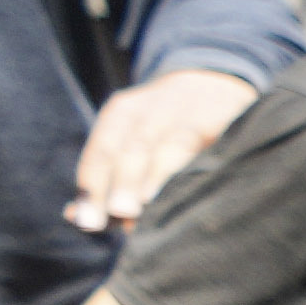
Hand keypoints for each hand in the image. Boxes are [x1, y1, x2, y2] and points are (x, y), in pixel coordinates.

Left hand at [70, 64, 262, 231]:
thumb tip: (76, 217)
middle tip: (120, 212)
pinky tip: (201, 191)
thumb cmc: (164, 129)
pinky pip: (216, 145)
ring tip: (152, 202)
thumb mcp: (129, 141)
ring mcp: (194, 112)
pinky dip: (206, 168)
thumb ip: (105, 180)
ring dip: (162, 175)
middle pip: (134, 146)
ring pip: (174, 144)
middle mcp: (154, 107)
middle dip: (125, 181)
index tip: (89, 222)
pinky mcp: (230, 119)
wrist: (214, 83)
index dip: (93, 186)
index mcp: (123, 113)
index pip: (102, 151)